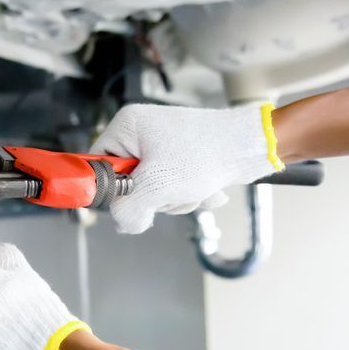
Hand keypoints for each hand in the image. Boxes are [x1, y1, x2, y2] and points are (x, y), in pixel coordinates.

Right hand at [90, 103, 280, 233]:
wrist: (251, 147)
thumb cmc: (208, 152)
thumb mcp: (157, 185)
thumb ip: (127, 209)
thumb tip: (123, 223)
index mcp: (127, 126)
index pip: (97, 165)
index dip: (112, 188)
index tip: (128, 199)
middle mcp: (142, 133)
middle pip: (127, 184)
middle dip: (154, 197)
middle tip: (171, 188)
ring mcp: (163, 146)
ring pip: (152, 191)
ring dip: (175, 198)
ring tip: (194, 185)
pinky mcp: (181, 159)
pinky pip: (172, 189)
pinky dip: (189, 193)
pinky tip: (207, 187)